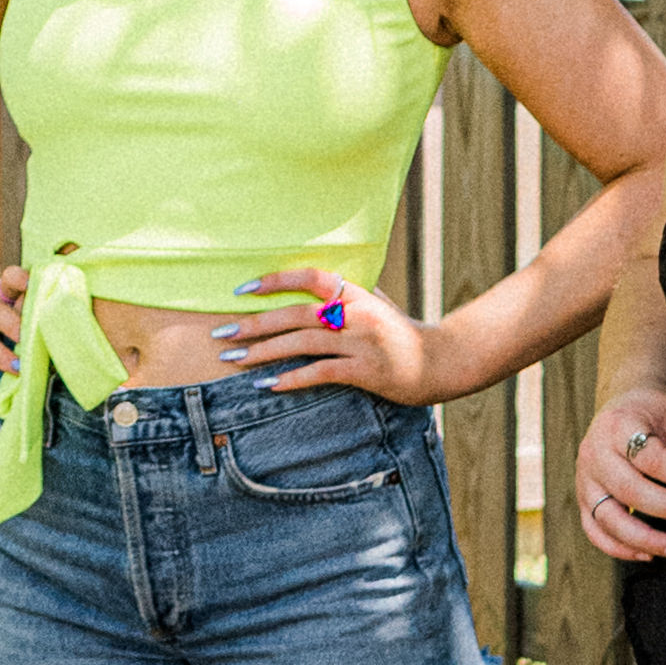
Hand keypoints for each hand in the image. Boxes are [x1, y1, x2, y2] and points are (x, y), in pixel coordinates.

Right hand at [0, 262, 27, 409]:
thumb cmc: (3, 323)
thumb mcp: (16, 309)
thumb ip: (39, 313)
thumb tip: (74, 333)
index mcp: (3, 298)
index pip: (10, 280)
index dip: (19, 280)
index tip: (32, 283)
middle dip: (13, 324)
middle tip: (29, 336)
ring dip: (2, 357)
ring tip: (19, 369)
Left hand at [214, 261, 453, 405]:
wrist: (443, 361)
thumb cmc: (405, 332)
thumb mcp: (379, 304)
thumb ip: (350, 295)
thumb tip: (320, 284)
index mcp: (357, 294)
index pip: (310, 278)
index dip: (275, 281)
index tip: (243, 290)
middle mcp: (356, 314)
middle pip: (296, 315)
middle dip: (254, 324)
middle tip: (222, 335)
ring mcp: (361, 343)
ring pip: (302, 344)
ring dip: (263, 353)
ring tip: (234, 361)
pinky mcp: (366, 371)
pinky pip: (321, 373)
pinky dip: (291, 379)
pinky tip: (268, 385)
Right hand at [573, 377, 665, 561]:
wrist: (625, 408)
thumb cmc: (657, 414)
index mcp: (618, 425)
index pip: (650, 458)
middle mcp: (594, 452)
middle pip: (629, 489)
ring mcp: (585, 479)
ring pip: (608, 517)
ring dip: (645, 539)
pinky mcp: (584, 499)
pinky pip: (594, 531)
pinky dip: (619, 548)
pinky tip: (649, 555)